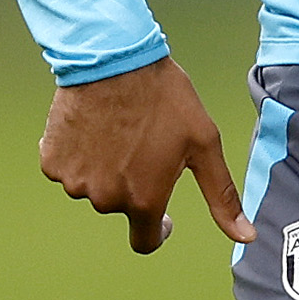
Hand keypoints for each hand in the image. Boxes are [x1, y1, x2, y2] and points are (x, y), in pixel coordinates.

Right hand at [38, 60, 255, 252]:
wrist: (113, 58)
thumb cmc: (164, 98)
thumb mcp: (203, 143)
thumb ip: (222, 196)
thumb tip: (247, 236)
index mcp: (143, 201)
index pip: (146, 241)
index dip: (158, 229)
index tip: (163, 213)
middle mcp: (105, 199)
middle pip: (120, 206)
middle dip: (133, 185)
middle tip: (143, 145)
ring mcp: (74, 180)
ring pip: (92, 186)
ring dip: (104, 169)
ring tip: (118, 132)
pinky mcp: (51, 160)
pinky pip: (66, 168)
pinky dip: (78, 155)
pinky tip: (92, 128)